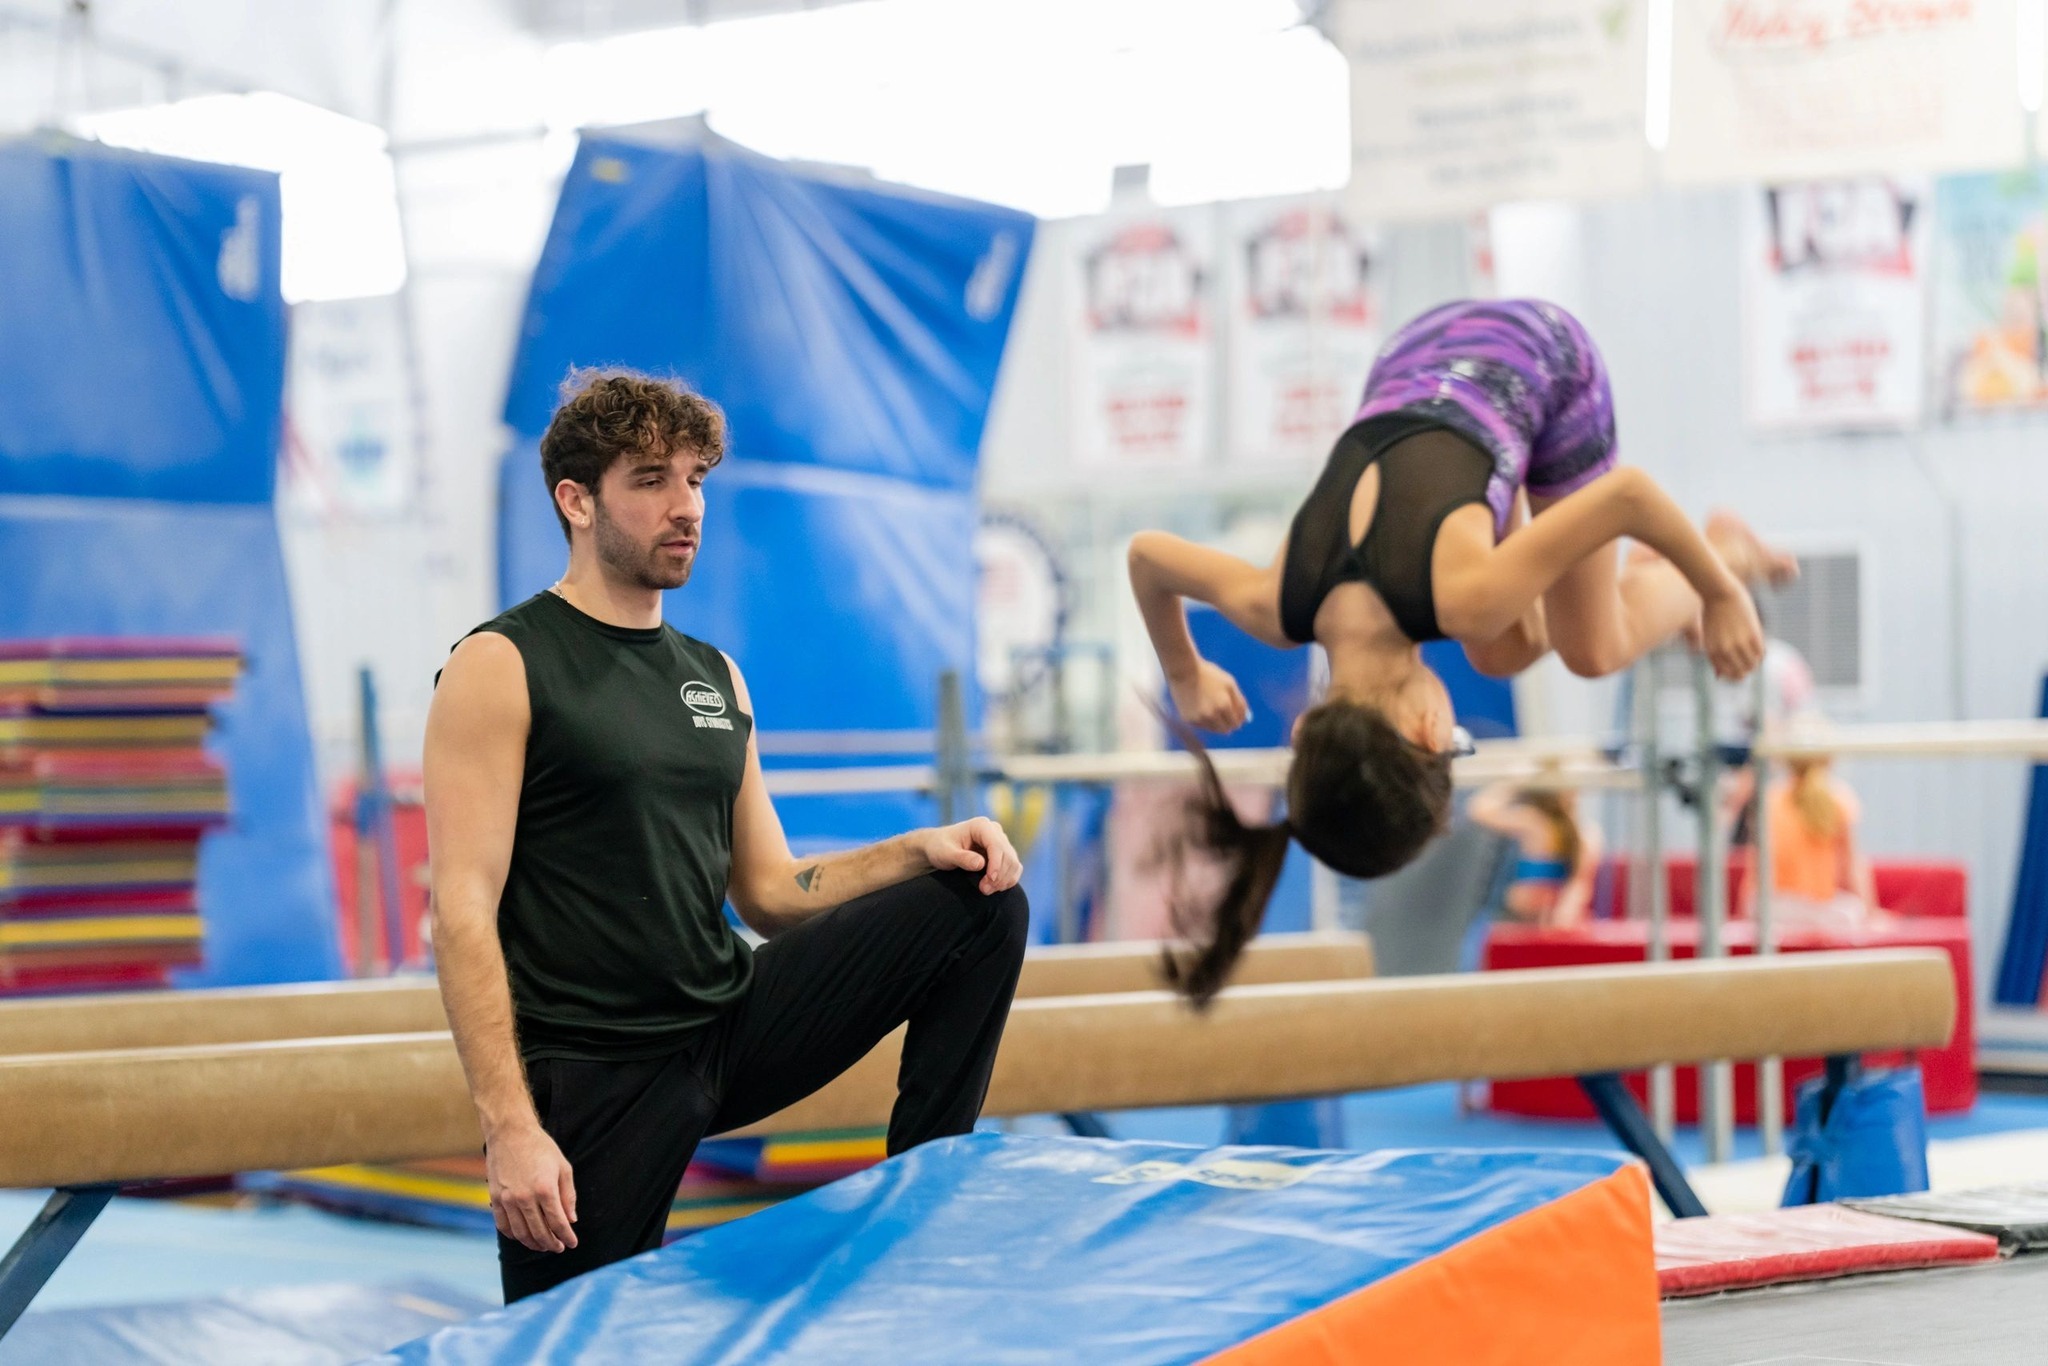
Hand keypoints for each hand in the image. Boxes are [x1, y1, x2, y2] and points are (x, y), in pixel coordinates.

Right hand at [486, 1120, 577, 1252]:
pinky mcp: (495, 1198)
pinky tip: (523, 1236)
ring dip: (533, 1243)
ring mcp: (507, 1200)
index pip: (558, 1223)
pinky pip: (503, 1226)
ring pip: (521, 1233)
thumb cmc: (540, 1147)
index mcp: (545, 1189)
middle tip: (559, 1247)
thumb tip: (571, 1219)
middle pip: (540, 1232)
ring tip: (543, 1246)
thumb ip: (568, 1195)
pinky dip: (514, 1235)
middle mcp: (525, 1198)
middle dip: (552, 1244)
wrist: (510, 1132)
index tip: (572, 1243)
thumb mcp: (563, 1167)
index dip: (567, 1236)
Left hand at [923, 816, 1022, 894]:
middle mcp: (995, 831)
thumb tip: (981, 864)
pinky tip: (996, 887)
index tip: (990, 881)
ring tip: (986, 890)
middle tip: (984, 890)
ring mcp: (1001, 842)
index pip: (996, 845)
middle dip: (999, 875)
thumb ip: (962, 858)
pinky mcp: (1003, 853)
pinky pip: (1014, 867)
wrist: (938, 847)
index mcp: (981, 826)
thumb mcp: (946, 853)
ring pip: (1013, 862)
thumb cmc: (940, 847)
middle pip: (1008, 855)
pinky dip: (1008, 879)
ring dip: (1004, 879)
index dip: (996, 864)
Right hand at [1168, 659, 1249, 732]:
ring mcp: (1199, 719)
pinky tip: (1200, 706)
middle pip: (1226, 730)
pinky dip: (1204, 720)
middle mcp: (1212, 716)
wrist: (1183, 671)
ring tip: (1210, 705)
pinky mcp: (1188, 720)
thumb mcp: (1229, 684)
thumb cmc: (1209, 675)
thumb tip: (1246, 719)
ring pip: (1214, 729)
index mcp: (1224, 706)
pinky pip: (1202, 726)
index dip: (1238, 719)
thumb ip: (1240, 702)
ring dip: (1216, 722)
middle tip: (1225, 714)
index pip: (1237, 723)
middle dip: (1228, 723)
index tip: (1235, 714)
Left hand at [1700, 584, 1764, 680]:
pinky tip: (1759, 643)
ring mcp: (1739, 643)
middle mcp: (1724, 651)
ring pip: (1753, 664)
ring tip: (1755, 651)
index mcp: (1712, 652)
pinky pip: (1762, 653)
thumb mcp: (1710, 637)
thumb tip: (1719, 676)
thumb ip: (1714, 657)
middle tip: (1750, 659)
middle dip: (1748, 668)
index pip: (1728, 674)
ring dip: (1756, 661)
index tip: (1741, 666)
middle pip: (1742, 672)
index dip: (1736, 674)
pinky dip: (1762, 652)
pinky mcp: (1752, 634)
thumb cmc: (1713, 613)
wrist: (1718, 591)